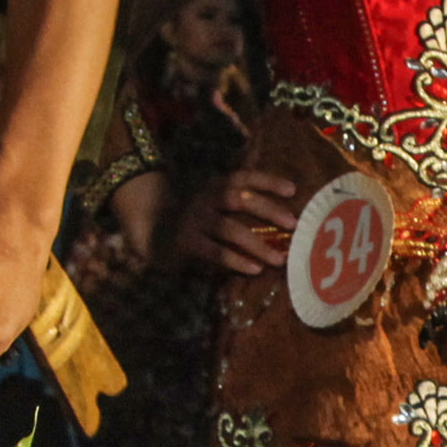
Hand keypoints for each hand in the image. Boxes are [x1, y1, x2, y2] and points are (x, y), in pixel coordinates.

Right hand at [181, 166, 302, 274]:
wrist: (153, 231)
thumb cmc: (196, 219)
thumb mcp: (214, 204)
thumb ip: (239, 205)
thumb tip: (282, 218)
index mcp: (215, 185)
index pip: (243, 178)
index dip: (267, 181)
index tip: (292, 190)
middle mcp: (205, 198)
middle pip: (239, 198)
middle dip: (268, 210)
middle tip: (293, 224)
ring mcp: (194, 220)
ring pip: (230, 228)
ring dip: (257, 244)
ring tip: (279, 259)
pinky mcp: (186, 242)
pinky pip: (215, 251)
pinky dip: (237, 260)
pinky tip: (254, 269)